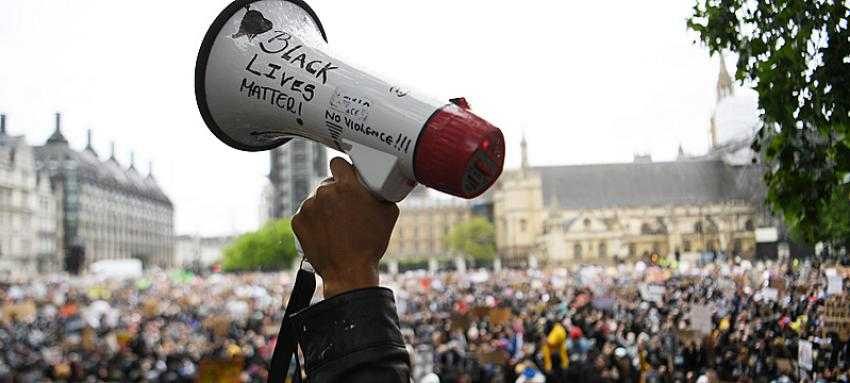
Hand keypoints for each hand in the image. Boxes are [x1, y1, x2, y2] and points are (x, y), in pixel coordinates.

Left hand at [292, 157, 399, 297]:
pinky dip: (313, 222)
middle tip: (346, 210)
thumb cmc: (370, 244)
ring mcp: (308, 206)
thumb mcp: (389, 213)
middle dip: (335, 193)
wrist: (349, 271)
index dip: (343, 171)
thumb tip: (379, 187)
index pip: (338, 163)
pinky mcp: (297, 221)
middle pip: (327, 184)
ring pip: (316, 200)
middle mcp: (325, 192)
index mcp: (347, 185)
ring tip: (336, 226)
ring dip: (323, 208)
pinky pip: (305, 215)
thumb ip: (381, 193)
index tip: (346, 178)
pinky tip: (325, 233)